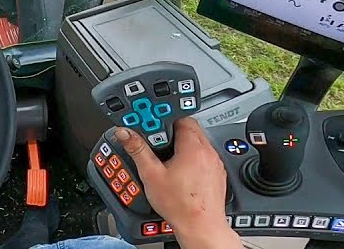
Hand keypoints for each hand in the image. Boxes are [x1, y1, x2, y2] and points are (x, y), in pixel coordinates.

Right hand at [117, 119, 239, 248]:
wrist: (201, 227)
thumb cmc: (180, 206)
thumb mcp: (151, 175)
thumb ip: (138, 151)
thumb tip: (126, 134)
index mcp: (192, 147)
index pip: (179, 117)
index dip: (163, 117)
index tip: (151, 123)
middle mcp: (207, 151)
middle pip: (190, 127)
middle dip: (172, 129)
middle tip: (157, 139)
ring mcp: (215, 163)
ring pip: (199, 141)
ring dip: (183, 142)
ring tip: (167, 155)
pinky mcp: (217, 173)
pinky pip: (205, 155)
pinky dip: (193, 156)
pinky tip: (182, 169)